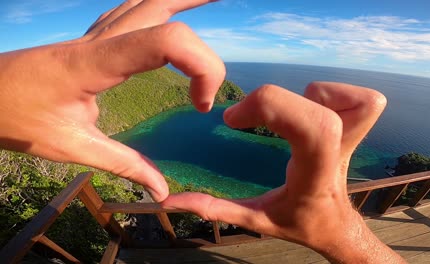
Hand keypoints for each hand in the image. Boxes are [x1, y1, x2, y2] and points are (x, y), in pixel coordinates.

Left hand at [0, 0, 224, 201]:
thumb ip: (124, 164)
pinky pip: (133, 8)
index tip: (200, 106)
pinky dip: (160, 4)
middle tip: (236, 6)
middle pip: (162, 7)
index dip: (202, 66)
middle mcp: (101, 38)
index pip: (167, 40)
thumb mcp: (70, 146)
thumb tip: (163, 189)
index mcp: (96, 63)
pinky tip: (170, 8)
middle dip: (201, 8)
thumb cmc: (15, 118)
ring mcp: (96, 32)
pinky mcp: (93, 36)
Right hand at [163, 83, 405, 262]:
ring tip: (285, 115)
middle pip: (322, 110)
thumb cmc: (299, 222)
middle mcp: (339, 153)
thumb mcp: (256, 220)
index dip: (270, 108)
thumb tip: (171, 200)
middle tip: (250, 115)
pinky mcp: (360, 127)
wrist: (336, 226)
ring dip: (309, 96)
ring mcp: (354, 139)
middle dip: (275, 101)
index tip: (234, 120)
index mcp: (313, 176)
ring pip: (350, 101)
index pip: (313, 129)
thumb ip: (215, 209)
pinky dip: (330, 94)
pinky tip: (307, 109)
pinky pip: (361, 97)